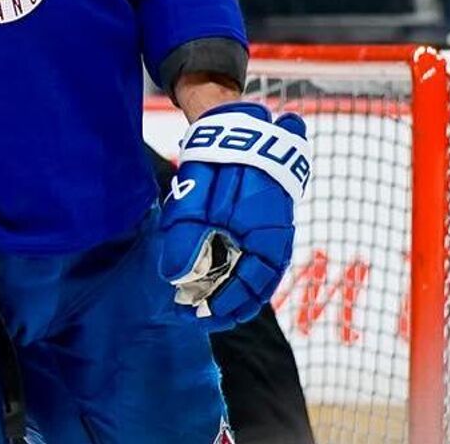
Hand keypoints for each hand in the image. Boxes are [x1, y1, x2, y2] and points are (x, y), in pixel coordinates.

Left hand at [156, 101, 308, 331]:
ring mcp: (273, 236)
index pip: (249, 288)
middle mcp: (275, 242)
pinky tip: (217, 285)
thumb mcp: (195, 202)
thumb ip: (184, 239)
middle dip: (226, 307)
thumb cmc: (218, 167)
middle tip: (194, 318)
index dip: (223, 307)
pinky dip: (239, 279)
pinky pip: (256, 264)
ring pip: (257, 279)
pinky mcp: (265, 229)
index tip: (194, 317)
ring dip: (233, 296)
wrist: (239, 132)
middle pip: (255, 290)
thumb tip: (173, 277)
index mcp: (265, 239)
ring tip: (204, 310)